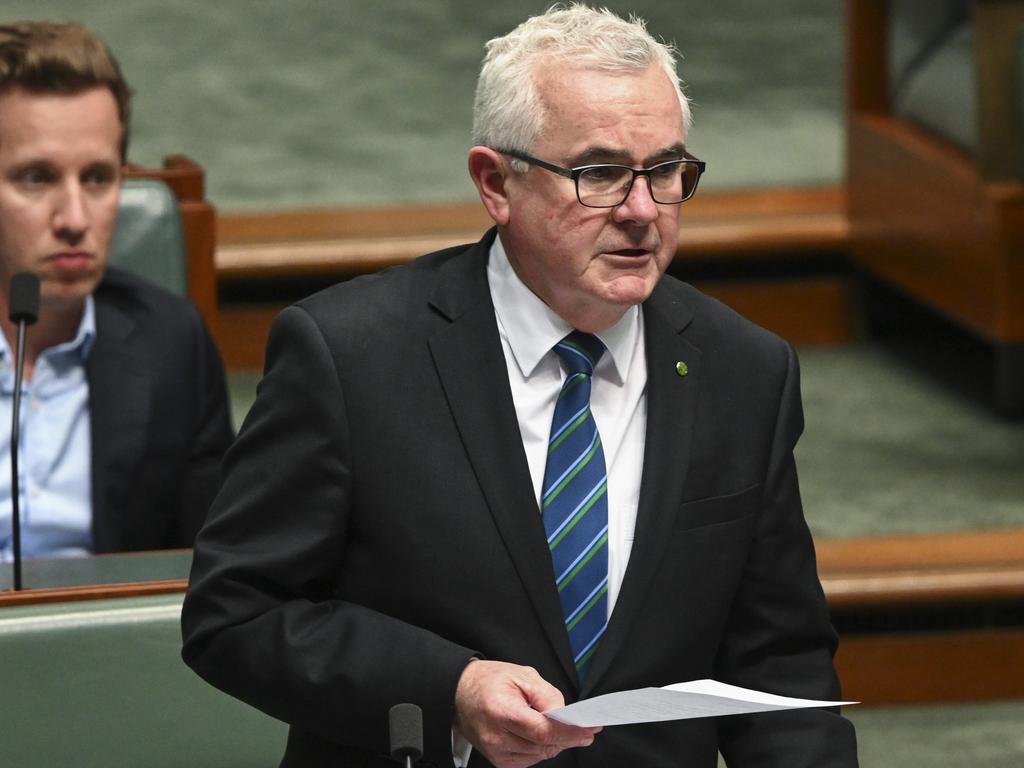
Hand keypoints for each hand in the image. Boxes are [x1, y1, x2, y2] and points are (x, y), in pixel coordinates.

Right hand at [453, 659, 599, 767]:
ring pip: (540, 755)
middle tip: (582, 726)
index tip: (590, 730)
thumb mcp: (522, 675)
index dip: (570, 733)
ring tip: (551, 723)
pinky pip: (530, 760)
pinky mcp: (498, 761)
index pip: (543, 731)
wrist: (459, 693)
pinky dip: (540, 748)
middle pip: (544, 746)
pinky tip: (537, 733)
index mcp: (502, 712)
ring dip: (554, 742)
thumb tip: (564, 715)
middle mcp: (496, 737)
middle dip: (567, 737)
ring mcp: (496, 753)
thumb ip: (547, 695)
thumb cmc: (489, 681)